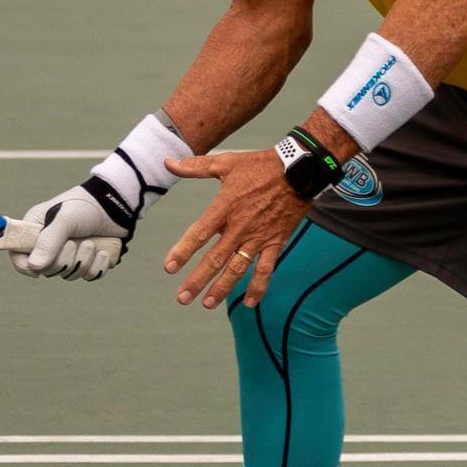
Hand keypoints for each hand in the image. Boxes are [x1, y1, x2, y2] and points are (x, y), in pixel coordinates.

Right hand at [8, 181, 126, 280]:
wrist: (116, 204)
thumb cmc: (85, 206)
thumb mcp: (64, 219)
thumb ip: (49, 241)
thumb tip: (34, 267)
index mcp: (35, 230)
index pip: (18, 256)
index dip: (24, 266)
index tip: (37, 269)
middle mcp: (49, 244)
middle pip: (46, 270)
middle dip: (64, 261)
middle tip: (74, 243)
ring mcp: (69, 254)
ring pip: (69, 274)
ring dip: (83, 261)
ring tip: (91, 243)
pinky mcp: (88, 260)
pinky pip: (89, 276)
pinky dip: (97, 267)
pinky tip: (103, 253)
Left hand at [163, 149, 309, 308]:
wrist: (299, 171)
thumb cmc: (260, 165)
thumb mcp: (226, 162)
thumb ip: (194, 167)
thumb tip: (168, 163)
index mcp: (225, 207)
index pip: (199, 234)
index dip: (183, 251)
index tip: (169, 268)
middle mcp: (239, 227)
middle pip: (215, 259)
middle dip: (197, 280)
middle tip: (182, 297)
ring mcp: (258, 237)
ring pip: (237, 268)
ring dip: (222, 288)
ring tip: (207, 304)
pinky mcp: (275, 242)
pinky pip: (266, 269)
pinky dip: (259, 286)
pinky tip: (250, 303)